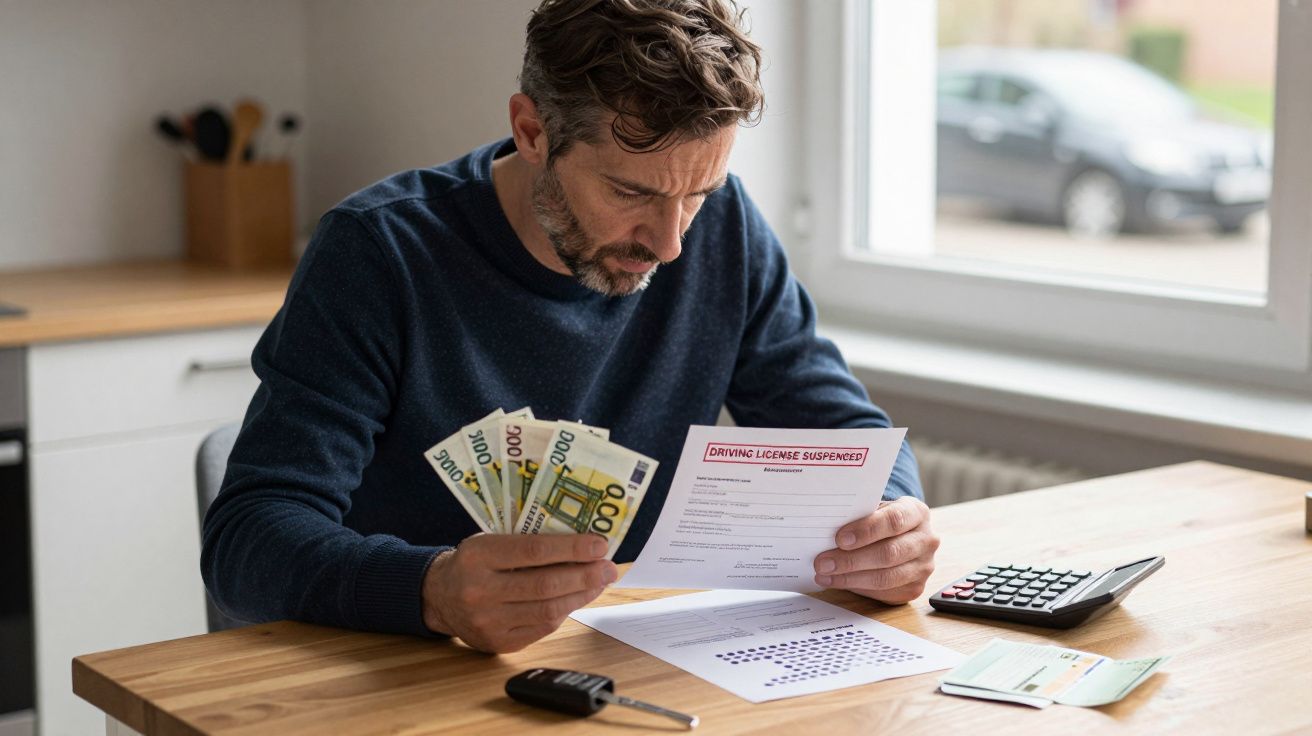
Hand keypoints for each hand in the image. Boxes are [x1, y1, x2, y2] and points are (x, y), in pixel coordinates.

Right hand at [422, 533, 616, 652]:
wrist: (439, 596)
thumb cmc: (474, 562)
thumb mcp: (490, 540)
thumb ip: (527, 541)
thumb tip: (581, 544)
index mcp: (477, 556)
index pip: (534, 551)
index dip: (571, 549)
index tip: (599, 545)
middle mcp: (480, 590)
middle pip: (545, 585)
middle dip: (585, 575)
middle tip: (608, 567)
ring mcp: (488, 621)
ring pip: (548, 610)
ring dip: (581, 595)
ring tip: (599, 582)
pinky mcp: (498, 642)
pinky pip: (542, 628)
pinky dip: (565, 611)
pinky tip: (577, 598)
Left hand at [813, 496, 938, 603]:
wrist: (902, 535)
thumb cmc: (880, 519)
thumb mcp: (873, 509)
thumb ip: (857, 516)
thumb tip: (824, 529)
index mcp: (917, 513)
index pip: (894, 520)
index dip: (866, 530)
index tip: (839, 539)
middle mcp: (926, 540)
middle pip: (889, 553)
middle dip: (851, 560)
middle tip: (823, 562)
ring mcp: (924, 567)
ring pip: (886, 577)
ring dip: (850, 578)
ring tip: (825, 575)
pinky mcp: (915, 588)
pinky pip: (885, 592)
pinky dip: (857, 589)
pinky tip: (837, 582)